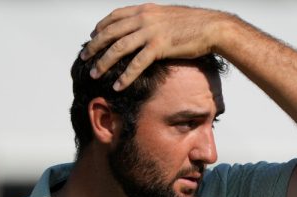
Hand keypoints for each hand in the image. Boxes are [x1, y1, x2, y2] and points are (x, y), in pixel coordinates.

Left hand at [80, 4, 229, 90]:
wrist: (212, 27)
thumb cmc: (194, 24)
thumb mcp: (168, 17)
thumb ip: (153, 21)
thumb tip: (145, 29)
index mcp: (144, 10)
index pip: (114, 17)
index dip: (100, 28)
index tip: (92, 38)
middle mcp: (144, 18)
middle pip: (111, 32)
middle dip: (95, 46)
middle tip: (84, 58)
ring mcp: (151, 32)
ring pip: (119, 48)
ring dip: (104, 62)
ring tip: (93, 74)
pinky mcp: (159, 47)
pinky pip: (137, 63)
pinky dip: (125, 76)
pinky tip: (118, 86)